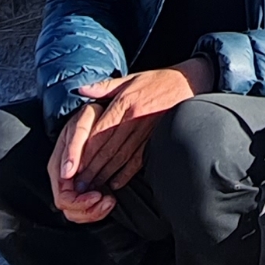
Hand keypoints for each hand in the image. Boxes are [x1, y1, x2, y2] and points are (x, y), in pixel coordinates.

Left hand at [48, 58, 212, 217]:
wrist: (191, 82)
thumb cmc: (159, 80)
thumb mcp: (131, 78)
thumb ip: (105, 87)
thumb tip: (81, 90)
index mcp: (125, 102)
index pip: (99, 131)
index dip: (85, 150)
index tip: (73, 164)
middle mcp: (134, 118)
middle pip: (108, 147)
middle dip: (92, 168)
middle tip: (78, 184)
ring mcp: (147, 130)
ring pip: (122, 156)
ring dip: (106, 174)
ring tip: (93, 187)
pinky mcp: (158, 139)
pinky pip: (140, 159)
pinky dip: (127, 173)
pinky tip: (116, 183)